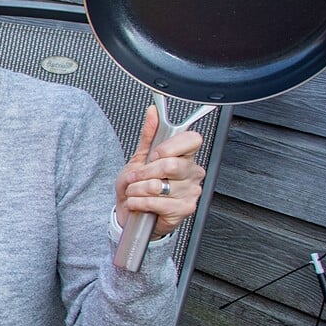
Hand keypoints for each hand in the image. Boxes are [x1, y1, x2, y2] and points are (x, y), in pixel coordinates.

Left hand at [115, 105, 205, 239]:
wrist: (132, 213)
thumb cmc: (138, 186)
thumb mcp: (140, 158)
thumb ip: (148, 135)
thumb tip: (153, 112)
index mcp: (185, 156)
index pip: (192, 140)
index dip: (168, 147)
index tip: (154, 155)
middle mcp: (192, 172)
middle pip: (170, 164)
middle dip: (144, 172)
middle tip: (135, 178)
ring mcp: (191, 191)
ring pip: (159, 185)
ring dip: (137, 189)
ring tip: (135, 192)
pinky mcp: (184, 209)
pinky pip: (156, 202)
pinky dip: (138, 202)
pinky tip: (138, 203)